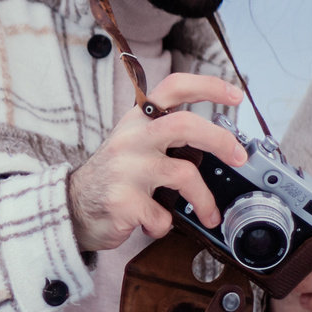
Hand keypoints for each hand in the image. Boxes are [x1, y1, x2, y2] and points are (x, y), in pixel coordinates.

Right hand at [65, 73, 250, 252]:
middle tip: (239, 156)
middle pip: (185, 125)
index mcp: (138, 120)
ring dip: (205, 200)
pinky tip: (153, 222)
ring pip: (184, 175)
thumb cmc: (112, 176)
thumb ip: (166, 134)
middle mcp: (132, 138)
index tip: (235, 95)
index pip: (173, 87)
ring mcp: (127, 169)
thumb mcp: (134, 143)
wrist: (72, 207)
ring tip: (209, 214)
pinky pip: (163, 216)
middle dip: (221, 140)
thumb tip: (217, 141)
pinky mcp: (124, 200)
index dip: (208, 86)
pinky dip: (164, 224)